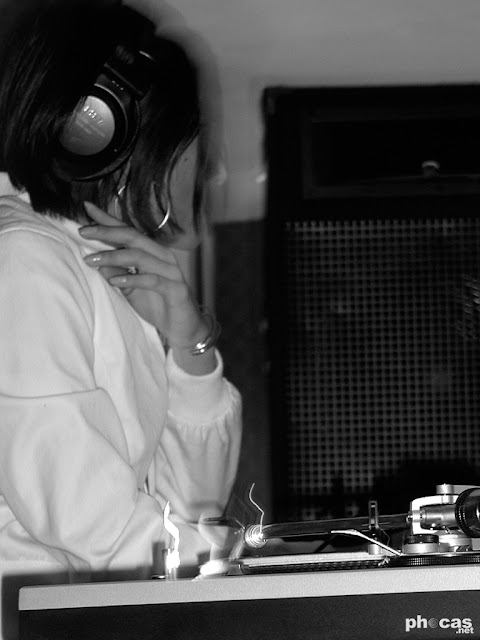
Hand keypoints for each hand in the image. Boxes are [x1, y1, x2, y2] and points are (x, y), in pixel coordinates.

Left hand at [79, 202, 212, 367]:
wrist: (184, 329)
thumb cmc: (158, 306)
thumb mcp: (131, 289)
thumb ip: (117, 273)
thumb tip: (96, 261)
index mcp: (152, 253)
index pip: (128, 231)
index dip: (108, 219)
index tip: (86, 208)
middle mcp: (162, 257)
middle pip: (133, 237)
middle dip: (107, 232)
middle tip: (83, 231)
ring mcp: (171, 272)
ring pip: (140, 256)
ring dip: (113, 257)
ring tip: (91, 260)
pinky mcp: (176, 289)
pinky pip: (152, 280)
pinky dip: (132, 279)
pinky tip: (115, 281)